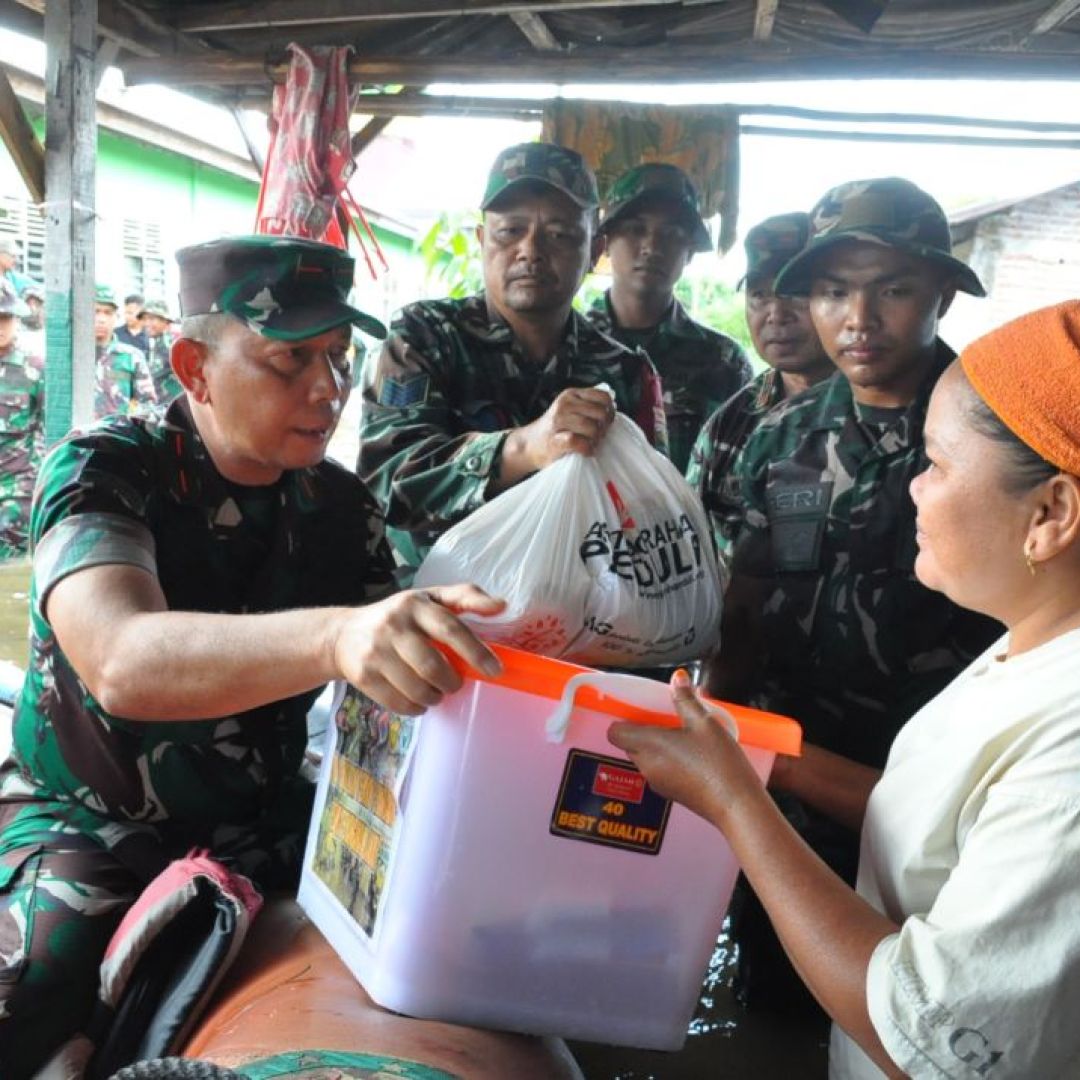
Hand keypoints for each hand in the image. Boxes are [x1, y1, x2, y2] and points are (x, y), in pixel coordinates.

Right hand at [333, 584, 504, 714]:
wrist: (343, 635)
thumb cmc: (399, 617)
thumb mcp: (429, 598)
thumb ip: (465, 597)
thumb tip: (501, 605)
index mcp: (415, 605)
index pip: (450, 628)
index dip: (476, 651)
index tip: (495, 670)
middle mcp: (393, 626)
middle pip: (433, 666)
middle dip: (452, 682)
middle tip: (455, 684)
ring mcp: (375, 652)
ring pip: (417, 688)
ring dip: (434, 698)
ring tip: (436, 693)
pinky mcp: (363, 676)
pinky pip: (398, 703)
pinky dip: (415, 708)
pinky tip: (418, 701)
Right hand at [507, 387, 616, 472]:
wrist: (528, 445)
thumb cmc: (555, 430)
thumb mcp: (569, 410)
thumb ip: (587, 406)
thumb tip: (612, 411)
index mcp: (571, 394)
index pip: (604, 397)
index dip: (610, 411)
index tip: (605, 422)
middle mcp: (565, 404)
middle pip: (601, 414)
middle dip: (603, 428)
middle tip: (597, 436)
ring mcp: (559, 421)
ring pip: (592, 428)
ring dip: (596, 440)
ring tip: (590, 444)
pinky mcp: (555, 440)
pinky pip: (580, 443)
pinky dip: (587, 450)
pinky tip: (585, 451)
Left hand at [607, 669, 762, 826]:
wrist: (736, 805)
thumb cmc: (719, 764)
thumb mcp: (704, 723)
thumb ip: (686, 699)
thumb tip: (677, 679)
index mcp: (648, 745)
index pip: (615, 733)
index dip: (623, 719)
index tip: (640, 710)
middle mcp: (647, 765)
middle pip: (630, 744)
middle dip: (644, 730)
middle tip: (668, 719)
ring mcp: (658, 782)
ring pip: (646, 757)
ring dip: (659, 746)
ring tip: (686, 736)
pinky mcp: (671, 793)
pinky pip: (661, 770)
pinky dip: (670, 761)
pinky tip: (694, 755)